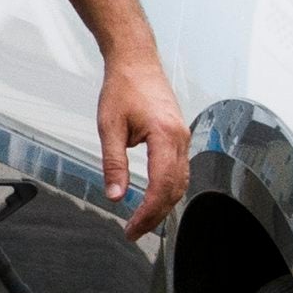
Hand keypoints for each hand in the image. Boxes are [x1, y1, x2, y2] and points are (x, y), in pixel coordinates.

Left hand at [96, 48, 188, 239]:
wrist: (136, 60)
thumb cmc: (124, 86)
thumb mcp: (109, 127)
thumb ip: (113, 164)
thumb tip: (116, 195)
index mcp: (165, 136)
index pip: (161, 186)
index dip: (147, 213)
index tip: (132, 228)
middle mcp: (180, 138)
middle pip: (175, 190)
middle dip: (156, 215)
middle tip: (134, 231)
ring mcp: (183, 137)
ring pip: (181, 182)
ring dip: (164, 205)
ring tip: (143, 221)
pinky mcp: (179, 136)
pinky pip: (180, 170)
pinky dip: (169, 189)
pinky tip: (155, 198)